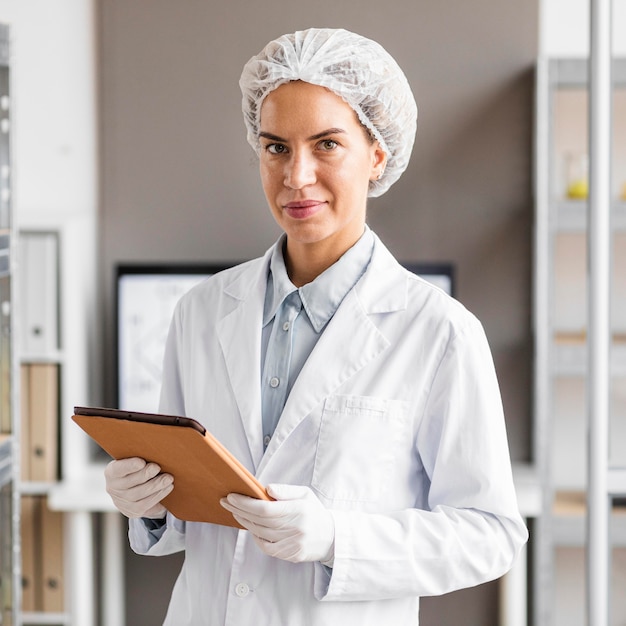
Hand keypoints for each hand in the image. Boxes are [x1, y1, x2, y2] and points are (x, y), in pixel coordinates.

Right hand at [104, 457, 173, 518]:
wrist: (139, 488)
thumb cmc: (140, 468)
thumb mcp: (137, 460)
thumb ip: (142, 456)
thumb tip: (157, 448)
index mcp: (112, 472)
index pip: (117, 469)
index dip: (129, 466)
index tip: (142, 462)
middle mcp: (113, 488)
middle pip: (129, 482)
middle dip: (145, 475)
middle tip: (158, 467)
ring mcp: (121, 502)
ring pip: (138, 495)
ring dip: (155, 485)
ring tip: (168, 478)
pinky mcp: (132, 511)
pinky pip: (145, 504)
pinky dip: (158, 495)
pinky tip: (167, 488)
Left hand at [220, 484, 334, 563]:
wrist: (331, 537)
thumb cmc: (313, 512)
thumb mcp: (304, 494)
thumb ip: (286, 491)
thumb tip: (266, 488)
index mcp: (299, 510)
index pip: (266, 509)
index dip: (246, 503)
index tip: (232, 496)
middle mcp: (296, 529)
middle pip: (260, 521)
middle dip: (240, 509)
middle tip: (226, 501)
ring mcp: (293, 544)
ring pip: (260, 533)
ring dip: (244, 521)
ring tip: (235, 511)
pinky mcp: (290, 555)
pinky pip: (266, 547)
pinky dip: (255, 536)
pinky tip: (250, 527)